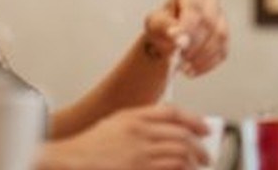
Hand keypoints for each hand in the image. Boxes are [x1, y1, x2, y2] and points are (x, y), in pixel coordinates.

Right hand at [40, 105, 211, 169]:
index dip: (194, 120)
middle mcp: (139, 134)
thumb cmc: (92, 145)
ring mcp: (139, 154)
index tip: (204, 128)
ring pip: (178, 155)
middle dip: (199, 146)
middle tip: (206, 154)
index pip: (173, 113)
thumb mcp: (118, 121)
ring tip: (197, 166)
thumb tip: (174, 127)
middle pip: (181, 136)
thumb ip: (144, 120)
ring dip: (193, 162)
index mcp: (134, 117)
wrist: (72, 161)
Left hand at [143, 0, 228, 77]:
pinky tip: (192, 70)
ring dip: (201, 56)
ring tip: (184, 67)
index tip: (178, 43)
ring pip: (220, 37)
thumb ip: (166, 26)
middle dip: (194, 44)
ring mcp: (221, 16)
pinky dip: (207, 64)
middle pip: (209, 22)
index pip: (194, 6)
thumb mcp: (155, 23)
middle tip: (180, 58)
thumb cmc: (161, 24)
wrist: (167, 37)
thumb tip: (178, 36)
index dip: (188, 26)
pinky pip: (223, 51)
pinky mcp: (225, 35)